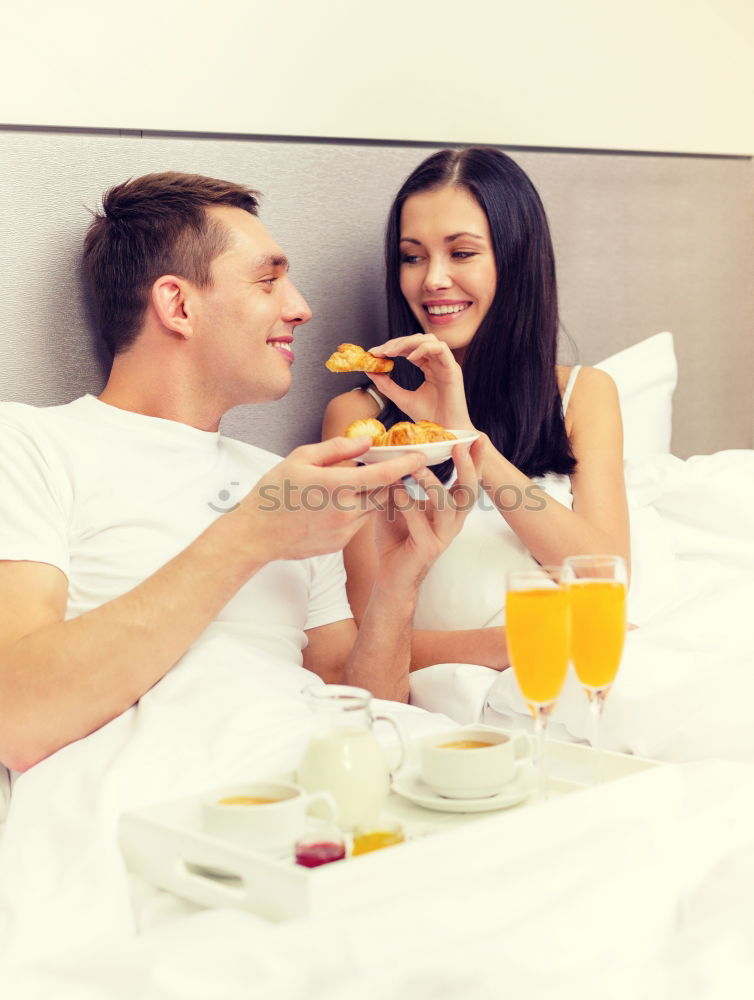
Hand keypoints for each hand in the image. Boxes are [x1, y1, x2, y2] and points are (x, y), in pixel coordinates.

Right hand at [235, 436, 426, 562]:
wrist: (255, 535)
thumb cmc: (273, 492)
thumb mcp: (300, 459)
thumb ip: (337, 448)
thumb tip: (367, 441)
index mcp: (335, 485)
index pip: (383, 474)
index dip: (406, 464)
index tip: (420, 455)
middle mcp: (344, 510)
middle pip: (384, 492)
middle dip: (390, 479)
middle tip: (387, 466)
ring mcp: (343, 530)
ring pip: (372, 508)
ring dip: (371, 495)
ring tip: (354, 484)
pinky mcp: (340, 543)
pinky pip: (359, 523)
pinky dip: (356, 511)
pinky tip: (335, 505)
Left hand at [368, 333, 473, 429]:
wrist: (446, 432)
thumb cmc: (429, 418)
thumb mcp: (402, 399)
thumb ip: (386, 385)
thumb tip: (369, 370)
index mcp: (429, 368)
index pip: (410, 349)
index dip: (392, 347)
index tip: (374, 353)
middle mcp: (438, 363)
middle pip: (418, 340)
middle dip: (397, 342)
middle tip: (380, 351)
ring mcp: (446, 365)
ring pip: (429, 339)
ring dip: (408, 342)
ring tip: (391, 352)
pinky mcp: (454, 369)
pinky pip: (440, 348)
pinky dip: (423, 349)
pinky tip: (409, 358)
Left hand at [372, 438, 482, 593]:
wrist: (392, 575)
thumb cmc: (398, 535)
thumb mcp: (399, 501)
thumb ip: (400, 479)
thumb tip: (392, 452)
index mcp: (452, 508)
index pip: (469, 480)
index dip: (475, 460)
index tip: (477, 437)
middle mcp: (453, 521)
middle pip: (469, 491)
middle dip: (467, 467)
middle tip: (459, 446)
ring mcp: (442, 536)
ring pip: (446, 506)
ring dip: (432, 484)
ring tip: (415, 468)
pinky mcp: (428, 548)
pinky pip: (420, 524)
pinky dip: (407, 505)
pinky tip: (396, 493)